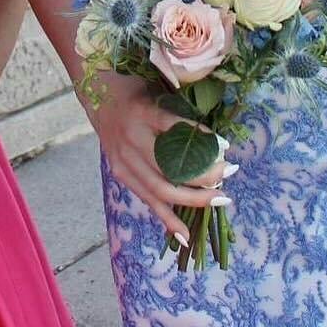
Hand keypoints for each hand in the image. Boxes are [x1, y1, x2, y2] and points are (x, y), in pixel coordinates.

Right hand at [85, 74, 233, 247]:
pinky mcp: (121, 174)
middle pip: (168, 167)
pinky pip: (148, 199)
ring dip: (193, 198)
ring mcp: (123, 160)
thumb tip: (216, 137)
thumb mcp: (158, 90)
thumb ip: (180, 110)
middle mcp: (131, 139)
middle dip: (202, 176)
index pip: (174, 128)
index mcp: (142, 112)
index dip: (200, 140)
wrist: (98, 96)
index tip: (225, 147)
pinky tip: (185, 236)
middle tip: (228, 174)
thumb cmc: (137, 90)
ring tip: (220, 199)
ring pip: (160, 188)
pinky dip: (167, 219)